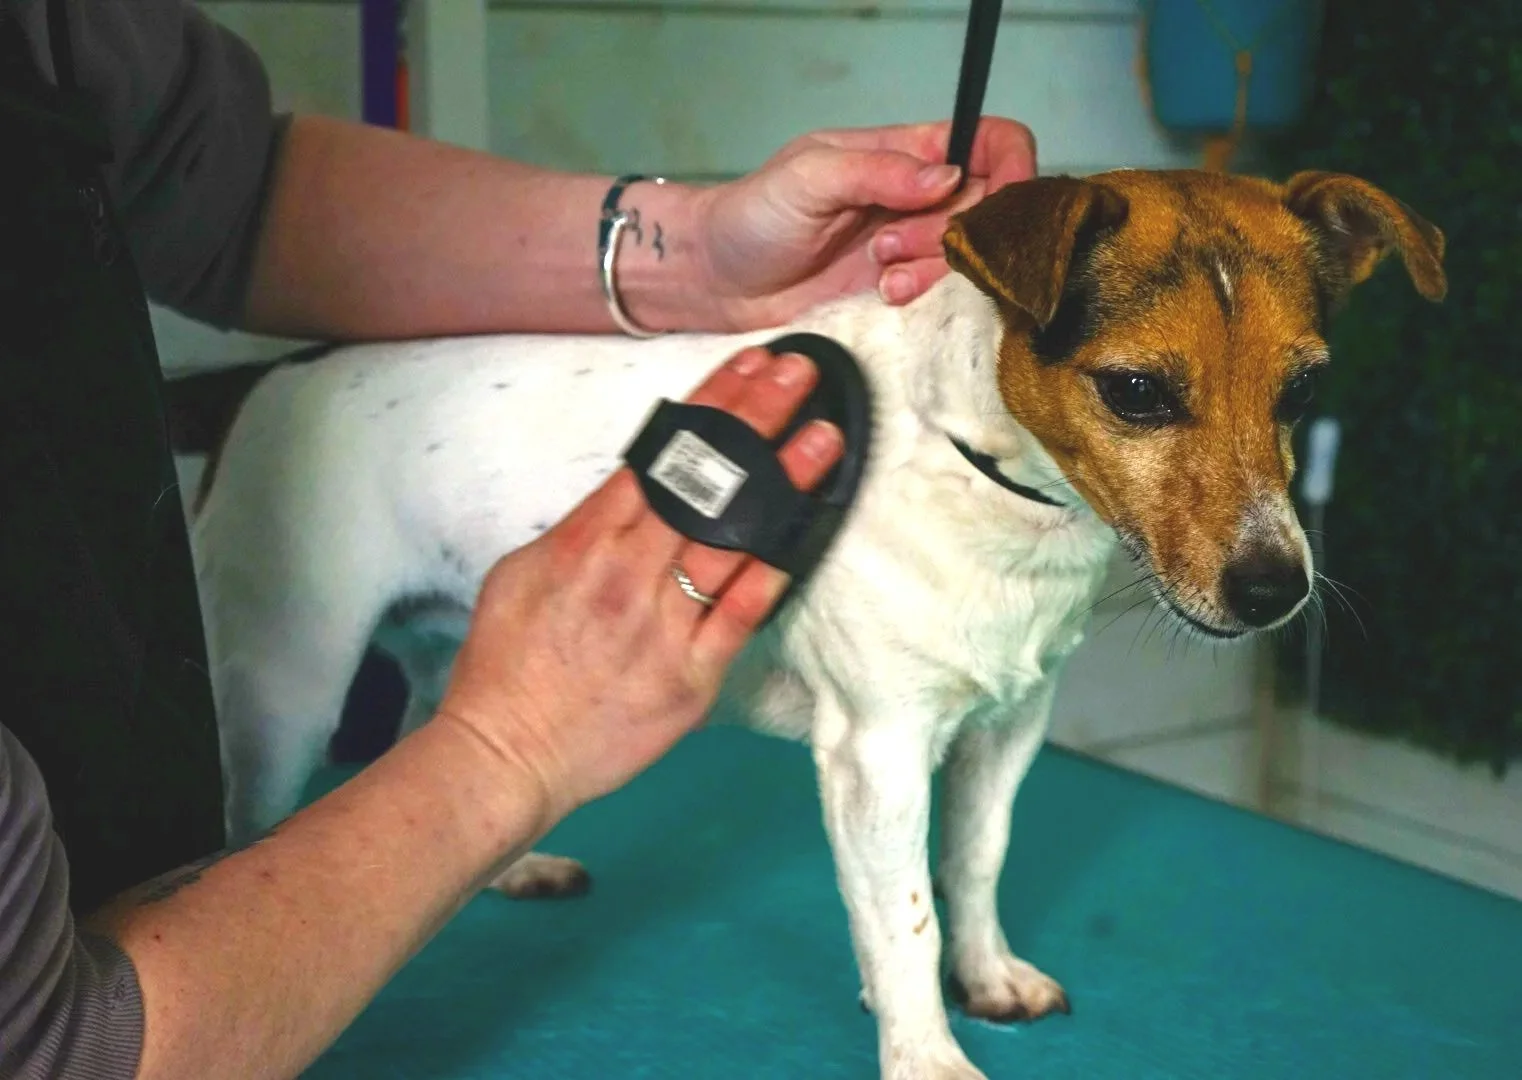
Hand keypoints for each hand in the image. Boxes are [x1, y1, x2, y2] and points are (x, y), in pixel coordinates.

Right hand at [433, 347, 843, 828]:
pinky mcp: (690, 676)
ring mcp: (664, 624)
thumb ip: (582, 530)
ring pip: (733, 537)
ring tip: (822, 439)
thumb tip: (629, 494)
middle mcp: (628, 572)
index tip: (750, 368)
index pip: (662, 454)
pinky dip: (774, 571)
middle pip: (705, 482)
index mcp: (586, 540)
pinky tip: (808, 530)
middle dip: (756, 421)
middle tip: (800, 377)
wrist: (506, 752)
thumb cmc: (509, 664)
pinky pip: (742, 615)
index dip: (712, 406)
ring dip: (781, 482)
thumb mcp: (524, 573)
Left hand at [691, 116, 1036, 329]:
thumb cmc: (753, 215)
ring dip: (935, 268)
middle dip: (954, 231)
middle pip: (989, 208)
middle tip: (888, 244)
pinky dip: (925, 299)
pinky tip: (884, 296)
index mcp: (906, 154)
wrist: (718, 282)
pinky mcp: (901, 296)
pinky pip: (945, 298)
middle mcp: (919, 200)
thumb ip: (879, 171)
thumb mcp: (810, 175)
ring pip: (972, 258)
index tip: (993, 201)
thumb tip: (947, 178)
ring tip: (879, 273)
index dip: (1010, 169)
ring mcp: (913, 250)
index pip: (991, 144)